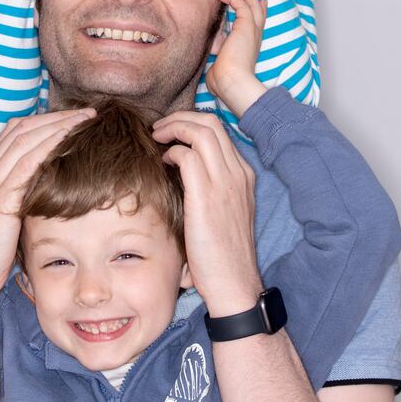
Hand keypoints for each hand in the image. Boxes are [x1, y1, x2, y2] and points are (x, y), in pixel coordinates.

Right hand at [0, 109, 95, 303]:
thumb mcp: (5, 210)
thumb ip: (21, 189)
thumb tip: (52, 178)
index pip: (16, 129)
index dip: (46, 118)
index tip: (74, 116)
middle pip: (23, 127)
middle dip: (57, 116)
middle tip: (87, 113)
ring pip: (26, 139)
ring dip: (59, 126)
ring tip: (85, 121)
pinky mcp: (0, 199)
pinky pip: (27, 164)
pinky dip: (49, 147)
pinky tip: (69, 142)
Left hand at [151, 111, 260, 314]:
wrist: (234, 284)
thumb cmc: (222, 254)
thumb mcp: (223, 213)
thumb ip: (210, 187)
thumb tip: (181, 169)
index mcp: (243, 176)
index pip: (220, 131)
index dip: (193, 123)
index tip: (173, 131)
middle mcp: (238, 174)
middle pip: (211, 122)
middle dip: (181, 117)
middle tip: (160, 128)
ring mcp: (225, 183)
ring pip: (201, 131)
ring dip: (174, 127)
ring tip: (157, 136)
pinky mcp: (207, 196)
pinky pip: (188, 156)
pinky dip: (172, 151)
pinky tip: (162, 162)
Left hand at [206, 0, 267, 119]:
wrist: (231, 80)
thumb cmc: (224, 79)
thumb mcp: (221, 65)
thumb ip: (218, 60)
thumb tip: (211, 64)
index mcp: (251, 47)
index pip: (258, 27)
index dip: (259, 14)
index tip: (260, 4)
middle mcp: (254, 38)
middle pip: (259, 13)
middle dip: (253, 0)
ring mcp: (252, 32)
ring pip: (254, 6)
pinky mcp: (246, 26)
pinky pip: (243, 6)